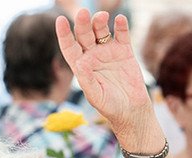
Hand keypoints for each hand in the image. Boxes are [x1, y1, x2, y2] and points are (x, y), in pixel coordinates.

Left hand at [55, 10, 150, 132]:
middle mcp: (93, 56)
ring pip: (101, 31)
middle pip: (84, 35)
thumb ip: (87, 80)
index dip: (63, 34)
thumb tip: (80, 63)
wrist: (132, 110)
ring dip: (100, 22)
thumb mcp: (95, 96)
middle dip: (82, 24)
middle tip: (83, 12)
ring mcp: (108, 52)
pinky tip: (119, 20)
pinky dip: (121, 26)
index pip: (69, 47)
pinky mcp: (125, 51)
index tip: (60, 20)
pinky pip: (122, 35)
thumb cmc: (109, 107)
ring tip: (102, 16)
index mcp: (81, 66)